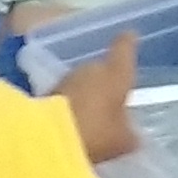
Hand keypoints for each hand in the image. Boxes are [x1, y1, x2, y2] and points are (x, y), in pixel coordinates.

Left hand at [58, 31, 141, 164]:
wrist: (45, 139)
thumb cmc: (95, 132)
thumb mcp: (122, 141)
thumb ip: (129, 135)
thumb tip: (132, 136)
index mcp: (114, 73)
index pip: (124, 49)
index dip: (128, 43)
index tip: (130, 36)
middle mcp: (90, 69)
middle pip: (100, 70)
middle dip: (105, 84)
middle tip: (111, 103)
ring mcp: (65, 80)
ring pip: (81, 83)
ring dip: (86, 95)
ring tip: (91, 118)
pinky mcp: (44, 95)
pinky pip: (65, 97)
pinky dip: (69, 106)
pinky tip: (72, 124)